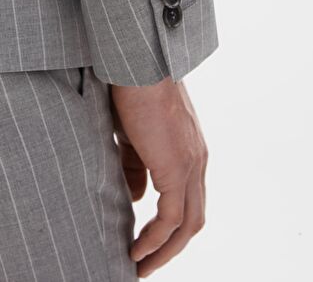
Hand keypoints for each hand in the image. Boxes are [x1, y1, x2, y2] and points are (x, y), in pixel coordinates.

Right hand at [110, 77, 207, 277]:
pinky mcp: (176, 168)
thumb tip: (136, 198)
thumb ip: (136, 166)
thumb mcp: (131, 134)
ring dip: (163, 251)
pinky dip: (155, 240)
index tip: (145, 242)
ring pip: (186, 224)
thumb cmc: (129, 89)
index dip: (168, 226)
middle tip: (144, 263)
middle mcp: (196, 161)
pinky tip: (136, 250)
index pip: (186, 199)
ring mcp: (189, 165)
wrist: (135, 64)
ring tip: (138, 265)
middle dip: (169, 247)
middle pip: (192, 219)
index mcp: (187, 150)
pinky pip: (171, 219)